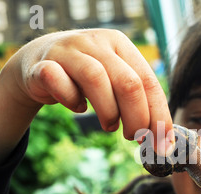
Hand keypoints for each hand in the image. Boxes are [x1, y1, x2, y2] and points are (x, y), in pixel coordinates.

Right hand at [11, 29, 172, 143]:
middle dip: (138, 118)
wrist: (38, 63)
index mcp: (121, 45)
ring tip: (110, 126)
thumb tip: (163, 140)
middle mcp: (97, 42)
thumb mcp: (114, 83)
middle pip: (128, 82)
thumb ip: (138, 102)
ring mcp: (68, 50)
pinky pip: (59, 82)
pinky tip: (78, 108)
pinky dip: (71, 101)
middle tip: (135, 138)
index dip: (159, 116)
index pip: (149, 82)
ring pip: (97, 79)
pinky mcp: (42, 64)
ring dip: (109, 112)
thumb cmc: (86, 79)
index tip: (162, 143)